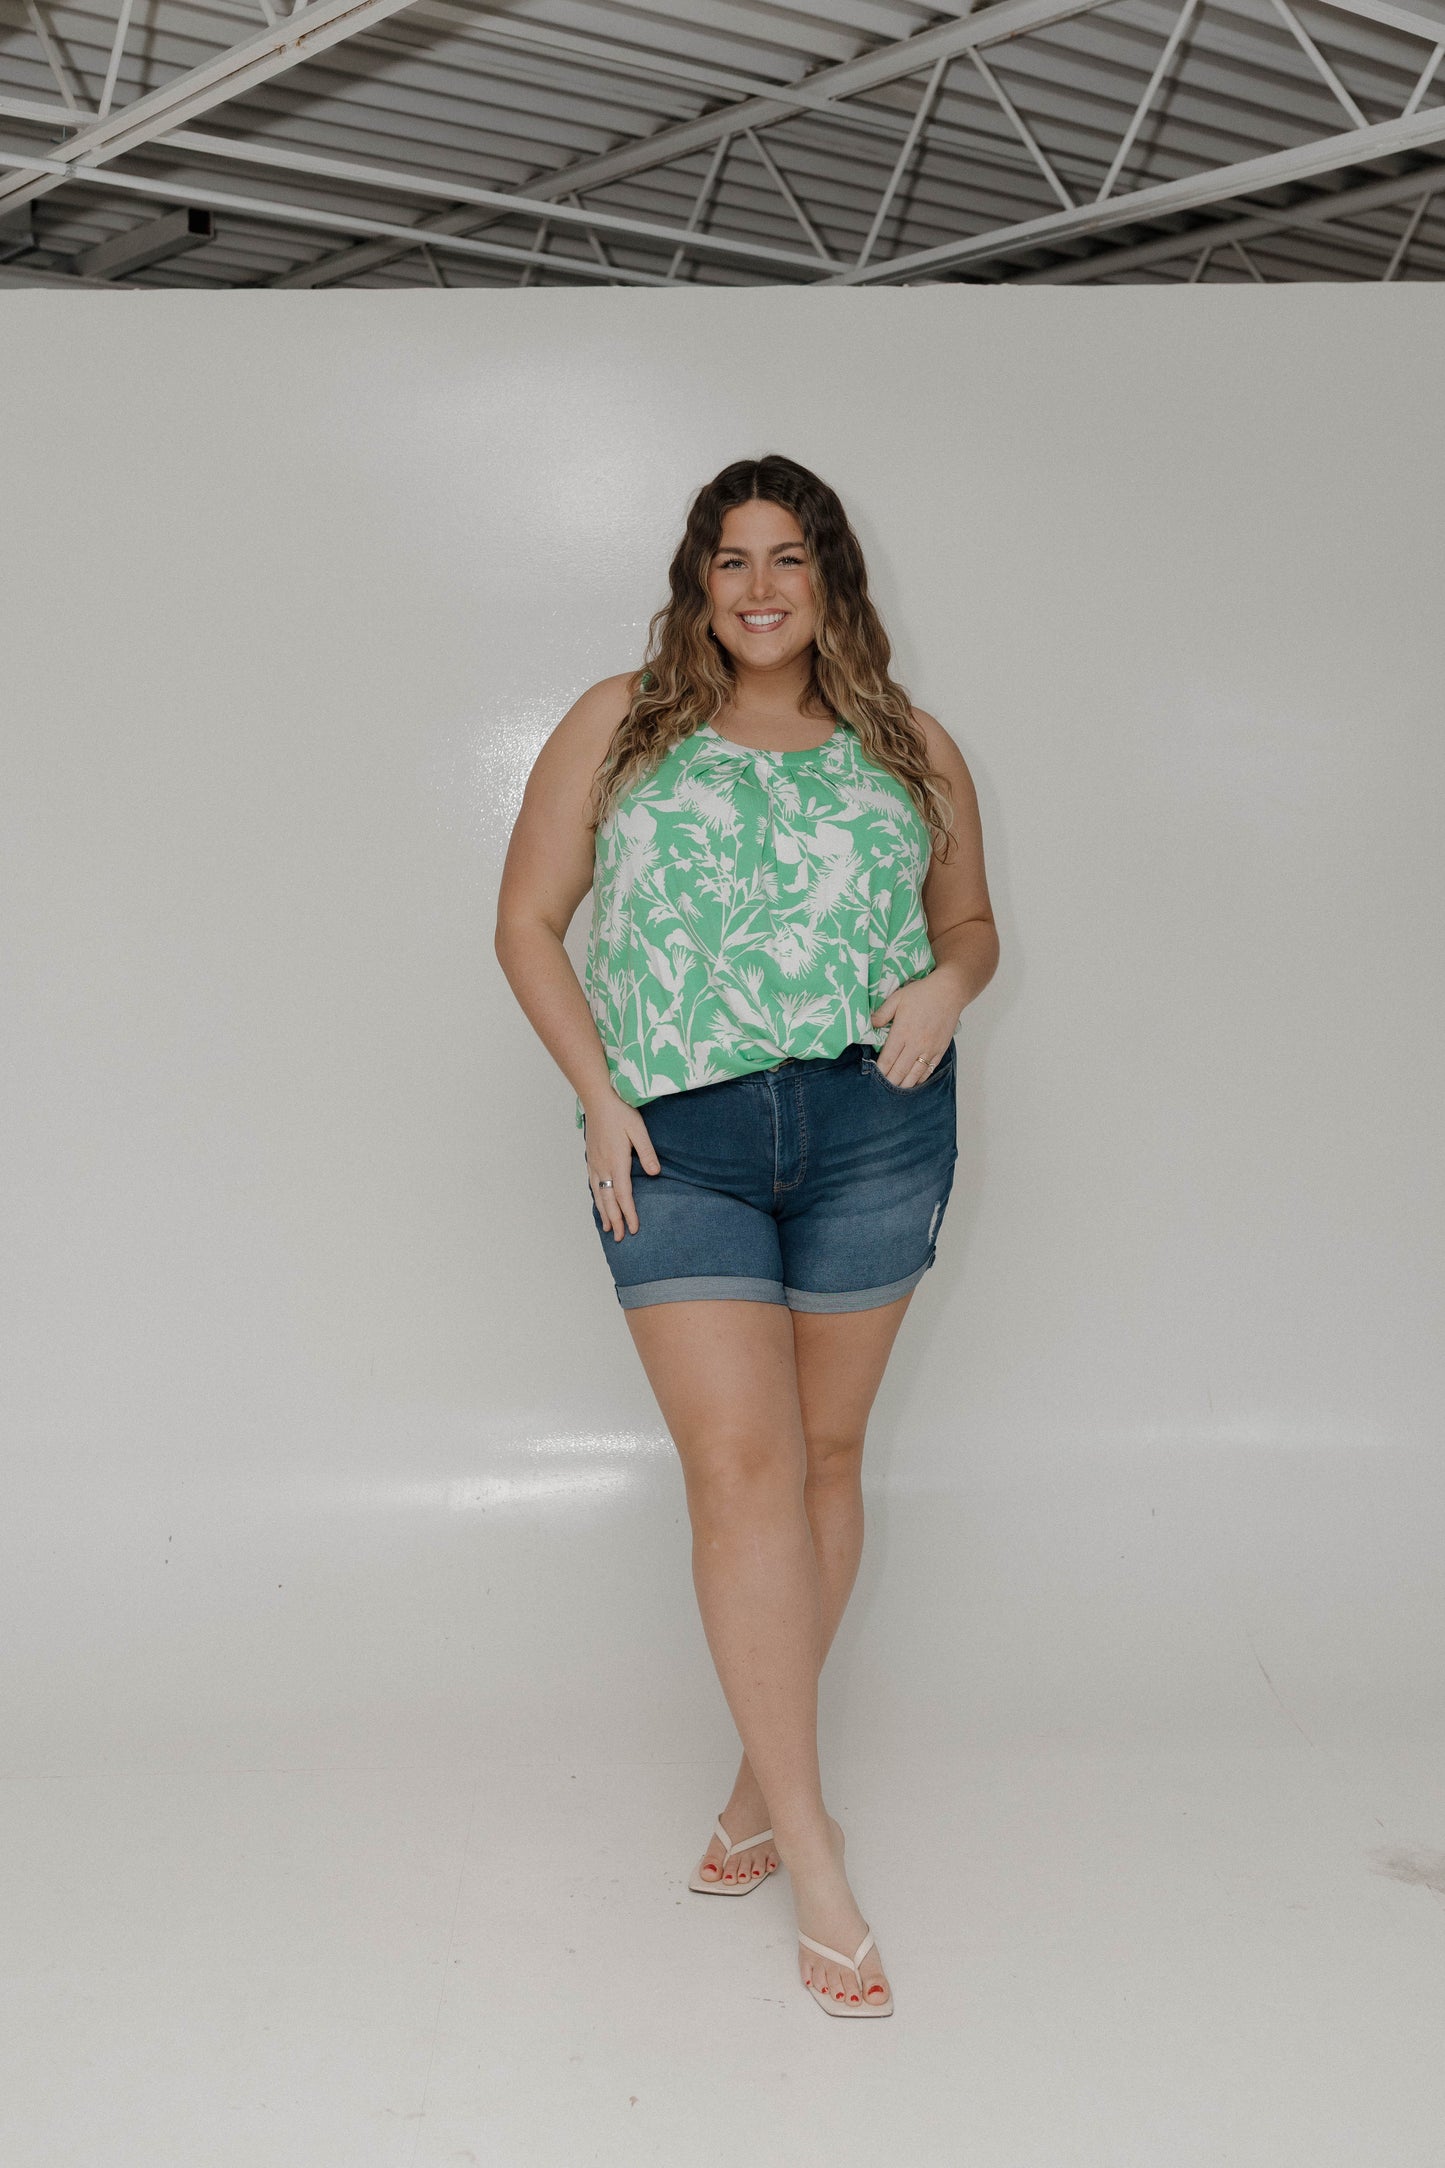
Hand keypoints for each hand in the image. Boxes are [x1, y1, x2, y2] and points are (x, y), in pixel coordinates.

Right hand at [582, 1092, 660, 1240]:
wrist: (597, 1099)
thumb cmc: (620, 1112)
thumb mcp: (638, 1129)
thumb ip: (646, 1152)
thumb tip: (655, 1173)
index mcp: (617, 1162)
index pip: (623, 1195)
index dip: (629, 1213)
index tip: (633, 1229)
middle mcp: (603, 1166)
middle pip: (608, 1200)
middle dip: (614, 1220)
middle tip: (618, 1238)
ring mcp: (595, 1163)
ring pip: (598, 1194)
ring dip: (603, 1212)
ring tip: (607, 1227)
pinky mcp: (591, 1157)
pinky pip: (592, 1184)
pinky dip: (596, 1198)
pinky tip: (598, 1201)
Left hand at [868, 974, 962, 1087]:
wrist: (949, 992)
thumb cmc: (922, 993)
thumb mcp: (897, 998)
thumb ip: (882, 1013)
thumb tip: (870, 1025)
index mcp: (902, 1032)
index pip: (887, 1059)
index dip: (880, 1071)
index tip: (873, 1077)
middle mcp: (915, 1044)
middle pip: (900, 1071)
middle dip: (890, 1082)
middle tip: (882, 1089)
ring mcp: (929, 1049)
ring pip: (914, 1075)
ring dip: (904, 1084)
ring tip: (896, 1089)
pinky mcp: (940, 1050)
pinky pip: (929, 1070)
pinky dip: (920, 1079)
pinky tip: (913, 1082)